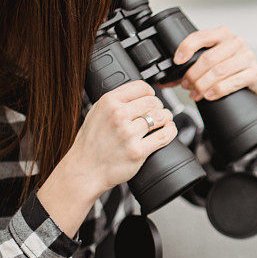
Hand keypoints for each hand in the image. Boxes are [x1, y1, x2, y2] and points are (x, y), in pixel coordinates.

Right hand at [66, 81, 176, 195]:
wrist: (85, 170)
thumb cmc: (90, 144)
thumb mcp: (96, 113)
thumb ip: (114, 103)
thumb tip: (136, 95)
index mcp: (108, 103)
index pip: (140, 87)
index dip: (150, 93)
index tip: (151, 98)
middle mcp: (118, 115)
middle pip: (153, 102)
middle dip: (159, 106)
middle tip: (158, 112)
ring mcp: (128, 134)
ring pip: (161, 117)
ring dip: (167, 118)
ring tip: (164, 121)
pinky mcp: (138, 151)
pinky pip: (164, 136)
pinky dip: (171, 131)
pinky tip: (170, 130)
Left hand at [166, 26, 256, 104]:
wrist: (252, 86)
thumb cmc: (229, 72)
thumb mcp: (208, 66)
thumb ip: (187, 70)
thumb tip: (163, 81)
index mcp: (223, 35)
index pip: (201, 36)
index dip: (186, 48)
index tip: (177, 61)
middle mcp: (237, 43)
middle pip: (209, 58)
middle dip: (193, 74)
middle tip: (187, 85)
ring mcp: (248, 57)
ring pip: (220, 70)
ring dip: (204, 84)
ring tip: (196, 93)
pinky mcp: (256, 73)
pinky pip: (235, 81)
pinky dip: (219, 90)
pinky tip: (210, 95)